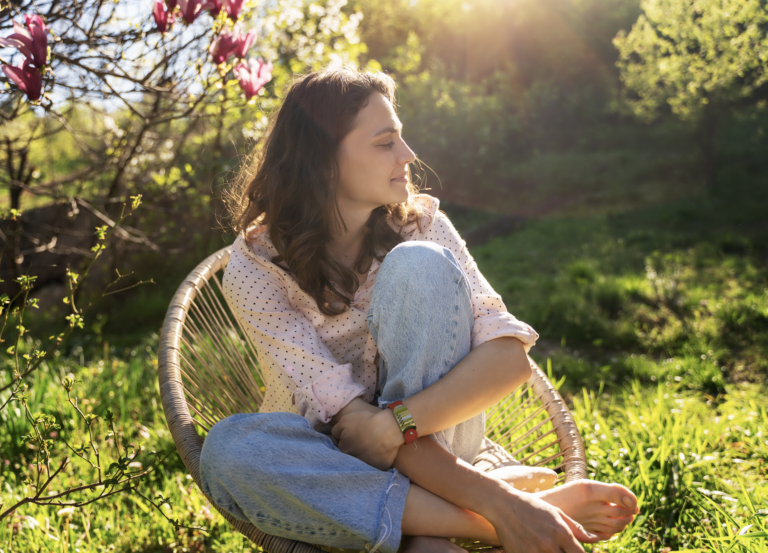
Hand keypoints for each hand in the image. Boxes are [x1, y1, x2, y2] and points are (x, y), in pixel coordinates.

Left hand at [332, 404, 403, 469]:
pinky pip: (378, 463)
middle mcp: (354, 461)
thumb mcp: (344, 420)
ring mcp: (368, 465)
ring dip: (367, 453)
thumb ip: (336, 430)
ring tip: (373, 442)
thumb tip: (335, 437)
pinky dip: (378, 457)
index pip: (342, 446)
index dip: (349, 438)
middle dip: (356, 447)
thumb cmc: (365, 422)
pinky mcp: (381, 467)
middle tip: (364, 438)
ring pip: (365, 459)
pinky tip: (381, 449)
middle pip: (353, 454)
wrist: (388, 428)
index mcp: (344, 450)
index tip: (355, 433)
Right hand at [485, 483, 599, 552]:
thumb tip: (594, 540)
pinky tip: (536, 549)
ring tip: (548, 549)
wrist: (504, 505)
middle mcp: (550, 544)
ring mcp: (534, 552)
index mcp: (561, 533)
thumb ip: (576, 528)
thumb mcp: (556, 513)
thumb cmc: (532, 507)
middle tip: (560, 550)